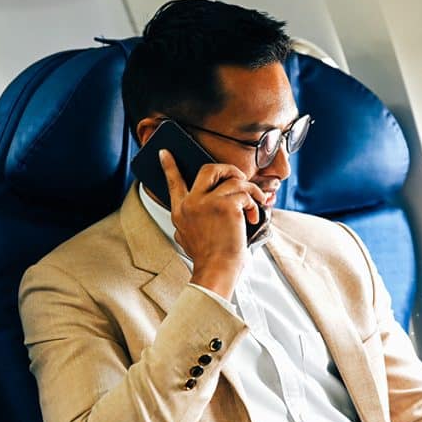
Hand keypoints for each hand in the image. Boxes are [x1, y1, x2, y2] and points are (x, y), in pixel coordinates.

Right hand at [159, 149, 270, 299]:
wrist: (216, 270)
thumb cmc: (209, 258)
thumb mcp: (187, 236)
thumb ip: (192, 218)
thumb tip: (202, 204)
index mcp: (180, 211)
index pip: (172, 182)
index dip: (169, 165)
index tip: (165, 152)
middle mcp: (191, 203)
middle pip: (208, 169)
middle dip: (228, 169)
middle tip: (240, 178)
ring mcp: (208, 202)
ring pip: (235, 181)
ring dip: (251, 190)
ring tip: (256, 204)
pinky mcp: (226, 206)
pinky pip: (245, 194)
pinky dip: (254, 204)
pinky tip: (253, 217)